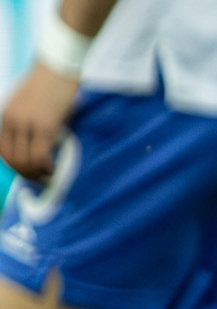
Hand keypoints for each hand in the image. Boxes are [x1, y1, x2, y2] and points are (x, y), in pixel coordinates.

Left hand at [0, 66, 77, 182]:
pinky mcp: (46, 127)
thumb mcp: (27, 103)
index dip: (15, 166)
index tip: (28, 172)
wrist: (57, 67)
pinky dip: (46, 168)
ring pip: (26, 160)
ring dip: (36, 173)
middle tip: (40, 179)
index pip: (3, 149)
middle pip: (13, 158)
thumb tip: (34, 141)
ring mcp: (28, 124)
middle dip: (26, 174)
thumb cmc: (48, 83)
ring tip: (47, 176)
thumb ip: (26, 121)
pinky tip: (52, 169)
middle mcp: (13, 121)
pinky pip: (41, 156)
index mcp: (7, 115)